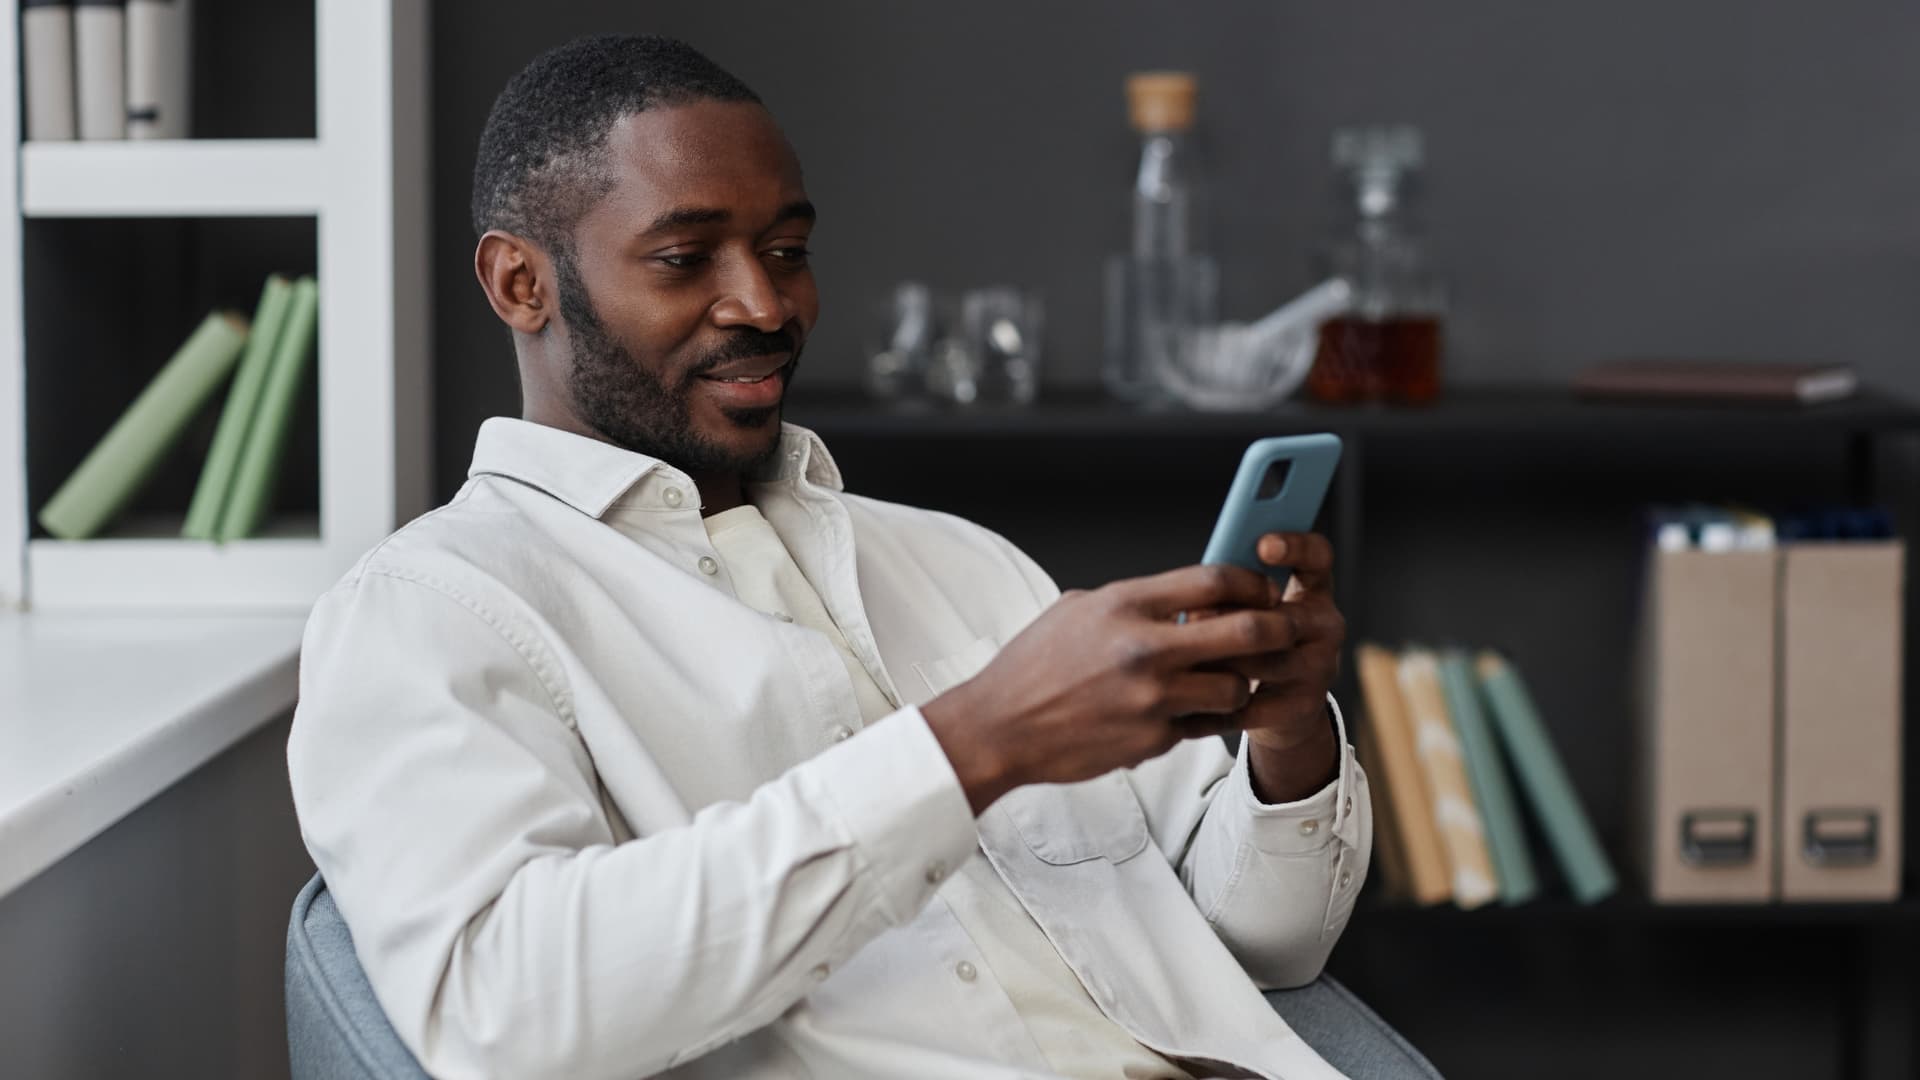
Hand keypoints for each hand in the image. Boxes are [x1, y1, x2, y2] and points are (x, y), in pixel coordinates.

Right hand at [921, 562, 1309, 813]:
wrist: (1001, 726)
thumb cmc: (1034, 667)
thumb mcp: (1079, 610)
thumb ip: (1135, 602)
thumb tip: (1181, 596)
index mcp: (1125, 605)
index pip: (1214, 580)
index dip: (1251, 582)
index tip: (1262, 588)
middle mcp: (1145, 648)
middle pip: (1248, 630)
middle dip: (1277, 629)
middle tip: (1283, 631)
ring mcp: (1152, 698)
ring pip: (1236, 687)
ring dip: (1240, 683)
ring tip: (1225, 679)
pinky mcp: (1153, 739)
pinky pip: (1202, 725)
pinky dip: (1202, 717)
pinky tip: (1185, 710)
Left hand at [1186, 532, 1345, 801]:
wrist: (1271, 708)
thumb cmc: (1243, 645)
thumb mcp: (1238, 610)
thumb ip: (1226, 597)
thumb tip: (1195, 605)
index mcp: (1312, 589)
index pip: (1317, 556)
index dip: (1295, 546)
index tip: (1263, 544)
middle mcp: (1325, 624)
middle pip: (1285, 616)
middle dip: (1236, 620)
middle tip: (1195, 620)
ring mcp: (1321, 666)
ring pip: (1269, 660)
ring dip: (1225, 662)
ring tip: (1187, 661)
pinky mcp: (1305, 705)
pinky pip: (1258, 703)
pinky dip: (1219, 704)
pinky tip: (1192, 702)